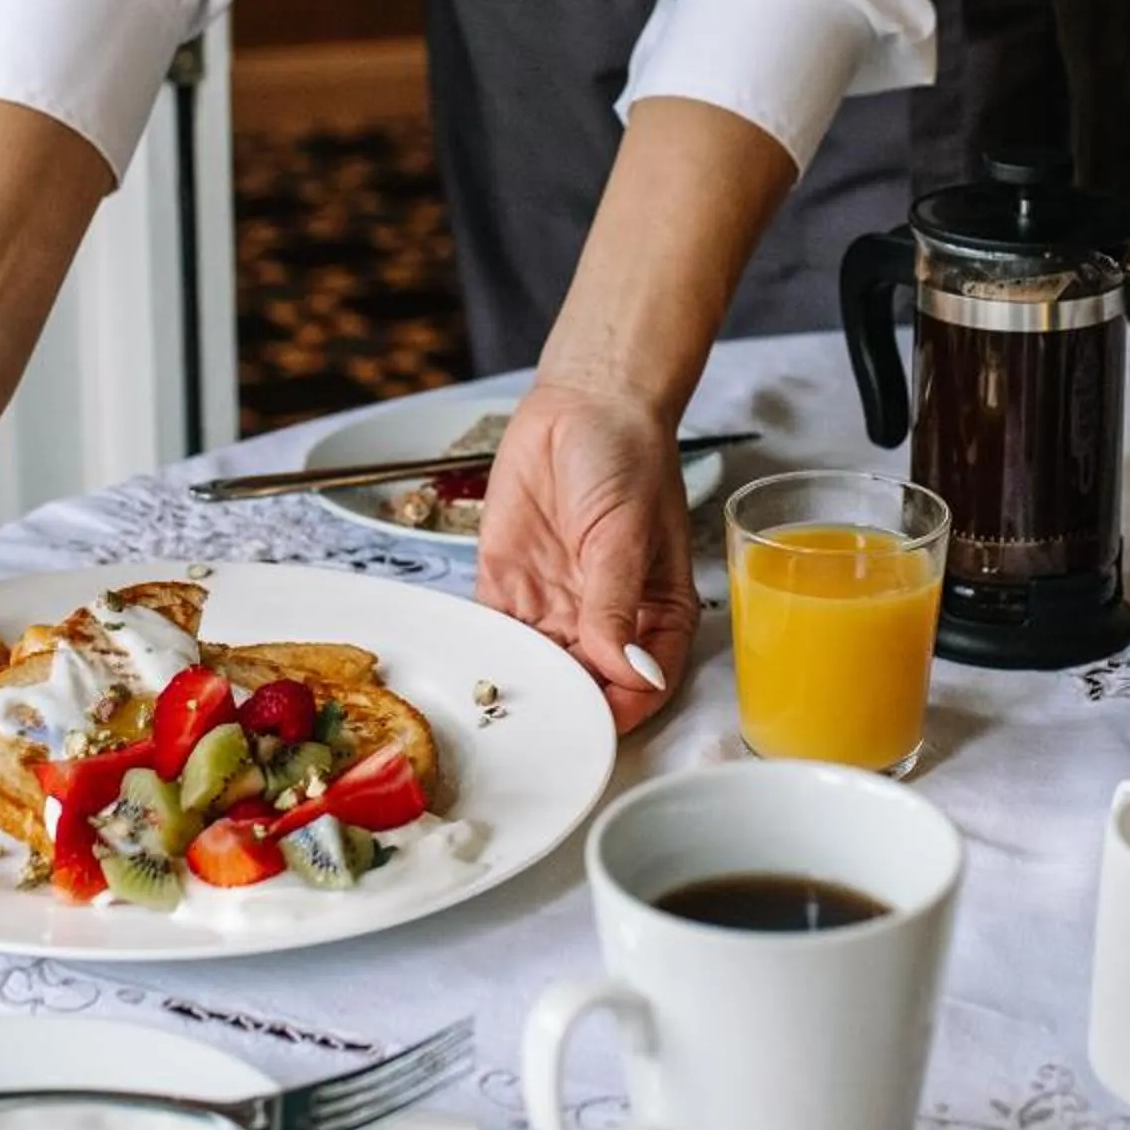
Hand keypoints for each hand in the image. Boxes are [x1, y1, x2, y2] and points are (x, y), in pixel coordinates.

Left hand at [475, 383, 698, 728]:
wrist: (581, 404)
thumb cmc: (627, 458)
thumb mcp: (626, 532)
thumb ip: (617, 603)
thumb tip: (628, 674)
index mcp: (654, 615)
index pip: (641, 685)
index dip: (620, 710)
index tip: (593, 725)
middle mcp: (605, 622)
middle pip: (586, 688)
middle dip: (565, 709)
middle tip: (537, 725)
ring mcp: (555, 607)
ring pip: (539, 670)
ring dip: (521, 689)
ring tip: (500, 707)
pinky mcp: (509, 587)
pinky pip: (495, 634)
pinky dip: (484, 654)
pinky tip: (474, 669)